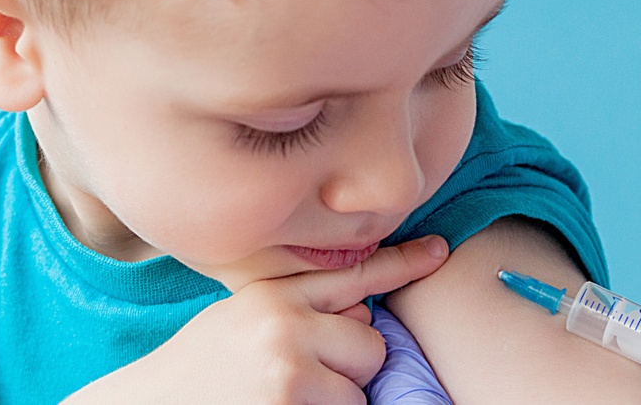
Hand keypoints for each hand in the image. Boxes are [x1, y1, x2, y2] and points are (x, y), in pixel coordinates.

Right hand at [65, 235, 449, 403]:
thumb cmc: (199, 373)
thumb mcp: (240, 322)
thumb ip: (295, 311)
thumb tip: (364, 319)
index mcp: (271, 295)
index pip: (350, 275)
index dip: (401, 264)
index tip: (441, 251)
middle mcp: (283, 322)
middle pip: (371, 343)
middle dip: (348, 368)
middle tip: (294, 378)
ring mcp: (289, 365)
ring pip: (361, 388)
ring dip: (334, 401)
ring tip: (279, 397)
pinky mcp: (291, 402)